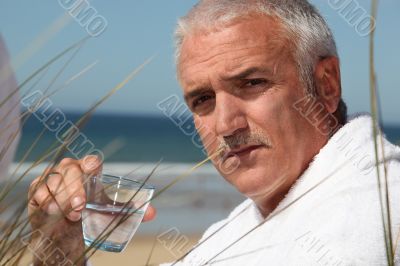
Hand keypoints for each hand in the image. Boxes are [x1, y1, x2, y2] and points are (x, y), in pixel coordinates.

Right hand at [28, 155, 155, 264]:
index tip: (93, 168)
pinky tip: (52, 211)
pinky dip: (45, 201)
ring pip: (54, 181)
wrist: (63, 230)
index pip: (91, 161)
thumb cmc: (88, 214)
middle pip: (70, 170)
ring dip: (61, 198)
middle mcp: (70, 170)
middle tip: (80, 207)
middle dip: (75, 188)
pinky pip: (38, 190)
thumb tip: (152, 213)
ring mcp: (52, 178)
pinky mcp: (37, 189)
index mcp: (89, 171)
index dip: (91, 162)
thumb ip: (127, 211)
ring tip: (70, 215)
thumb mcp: (107, 213)